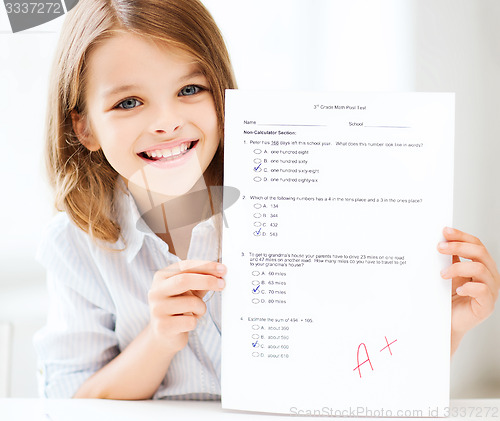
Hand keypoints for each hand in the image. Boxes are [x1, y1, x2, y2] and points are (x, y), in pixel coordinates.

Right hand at [147, 260, 225, 352]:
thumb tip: (219, 273)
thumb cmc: (179, 308)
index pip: (185, 266)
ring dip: (202, 307)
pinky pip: (190, 321)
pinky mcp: (162, 326)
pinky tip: (188, 322)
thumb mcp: (189, 291)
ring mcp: (157, 309)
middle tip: (222, 284)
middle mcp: (156, 291)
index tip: (222, 269)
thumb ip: (201, 280)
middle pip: (184, 280)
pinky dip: (195, 321)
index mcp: (161, 277)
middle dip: (207, 281)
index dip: (206, 266)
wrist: (163, 335)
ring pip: (191, 303)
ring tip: (197, 311)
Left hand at [438, 227, 498, 352]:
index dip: (461, 236)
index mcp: (481, 265)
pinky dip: (468, 287)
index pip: (476, 244)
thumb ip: (449, 258)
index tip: (445, 231)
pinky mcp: (486, 305)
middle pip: (479, 252)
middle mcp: (488, 275)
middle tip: (439, 247)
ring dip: (458, 267)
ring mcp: (490, 290)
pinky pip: (482, 290)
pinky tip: (457, 288)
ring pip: (480, 268)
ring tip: (442, 274)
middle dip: (458, 246)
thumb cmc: (448, 298)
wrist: (446, 323)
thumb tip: (440, 240)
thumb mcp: (448, 273)